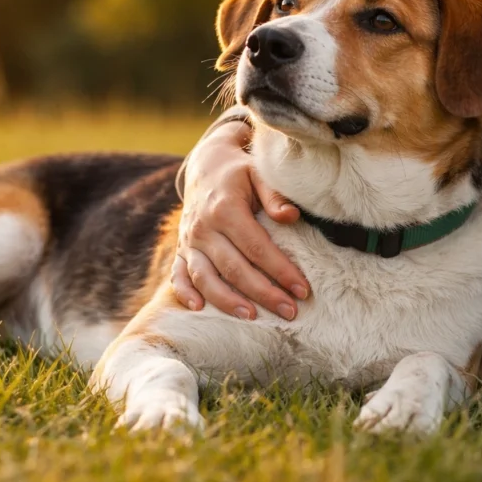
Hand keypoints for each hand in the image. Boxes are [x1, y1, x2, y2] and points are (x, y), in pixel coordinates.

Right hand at [171, 120, 308, 319]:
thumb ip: (274, 195)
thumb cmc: (240, 172)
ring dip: (227, 301)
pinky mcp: (181, 249)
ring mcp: (189, 240)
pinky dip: (185, 293)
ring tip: (252, 317)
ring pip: (205, 277)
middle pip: (234, 268)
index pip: (257, 247)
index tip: (303, 289)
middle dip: (264, 293)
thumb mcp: (258, 173)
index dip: (281, 270)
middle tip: (290, 312)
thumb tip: (291, 216)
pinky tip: (198, 310)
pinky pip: (178, 275)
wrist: (205, 164)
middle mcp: (204, 228)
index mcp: (225, 209)